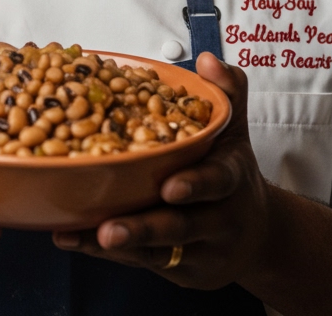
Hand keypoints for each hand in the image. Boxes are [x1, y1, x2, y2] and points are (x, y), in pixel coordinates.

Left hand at [52, 52, 273, 288]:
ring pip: (157, 251)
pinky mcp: (181, 271)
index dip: (196, 184)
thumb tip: (206, 60)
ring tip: (81, 236)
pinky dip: (108, 254)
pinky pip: (143, 262)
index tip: (170, 186)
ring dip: (118, 245)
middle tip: (110, 229)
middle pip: (182, 226)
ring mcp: (201, 250)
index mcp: (231, 178)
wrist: (258, 234)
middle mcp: (220, 218)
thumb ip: (226, 89)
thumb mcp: (235, 128)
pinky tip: (74, 239)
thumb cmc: (232, 173)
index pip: (217, 181)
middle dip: (145, 228)